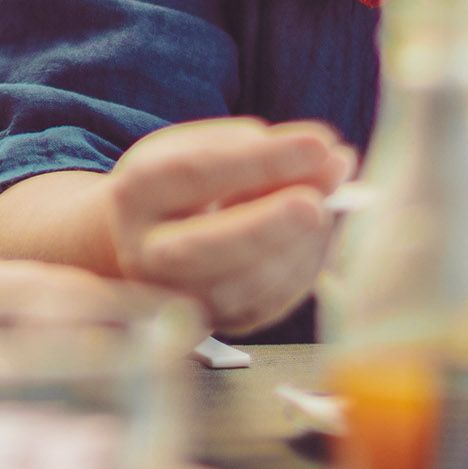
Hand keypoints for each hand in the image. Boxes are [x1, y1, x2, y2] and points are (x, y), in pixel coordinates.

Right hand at [106, 118, 349, 334]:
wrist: (151, 238)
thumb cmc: (186, 184)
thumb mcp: (204, 149)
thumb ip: (259, 148)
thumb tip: (328, 161)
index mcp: (135, 193)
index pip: (194, 174)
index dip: (259, 160)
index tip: (320, 144)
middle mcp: (144, 253)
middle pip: (201, 247)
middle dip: (266, 224)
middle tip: (317, 202)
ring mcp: (177, 296)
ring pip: (240, 285)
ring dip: (296, 246)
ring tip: (333, 204)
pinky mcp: (213, 324)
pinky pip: (266, 305)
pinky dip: (302, 270)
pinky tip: (320, 235)